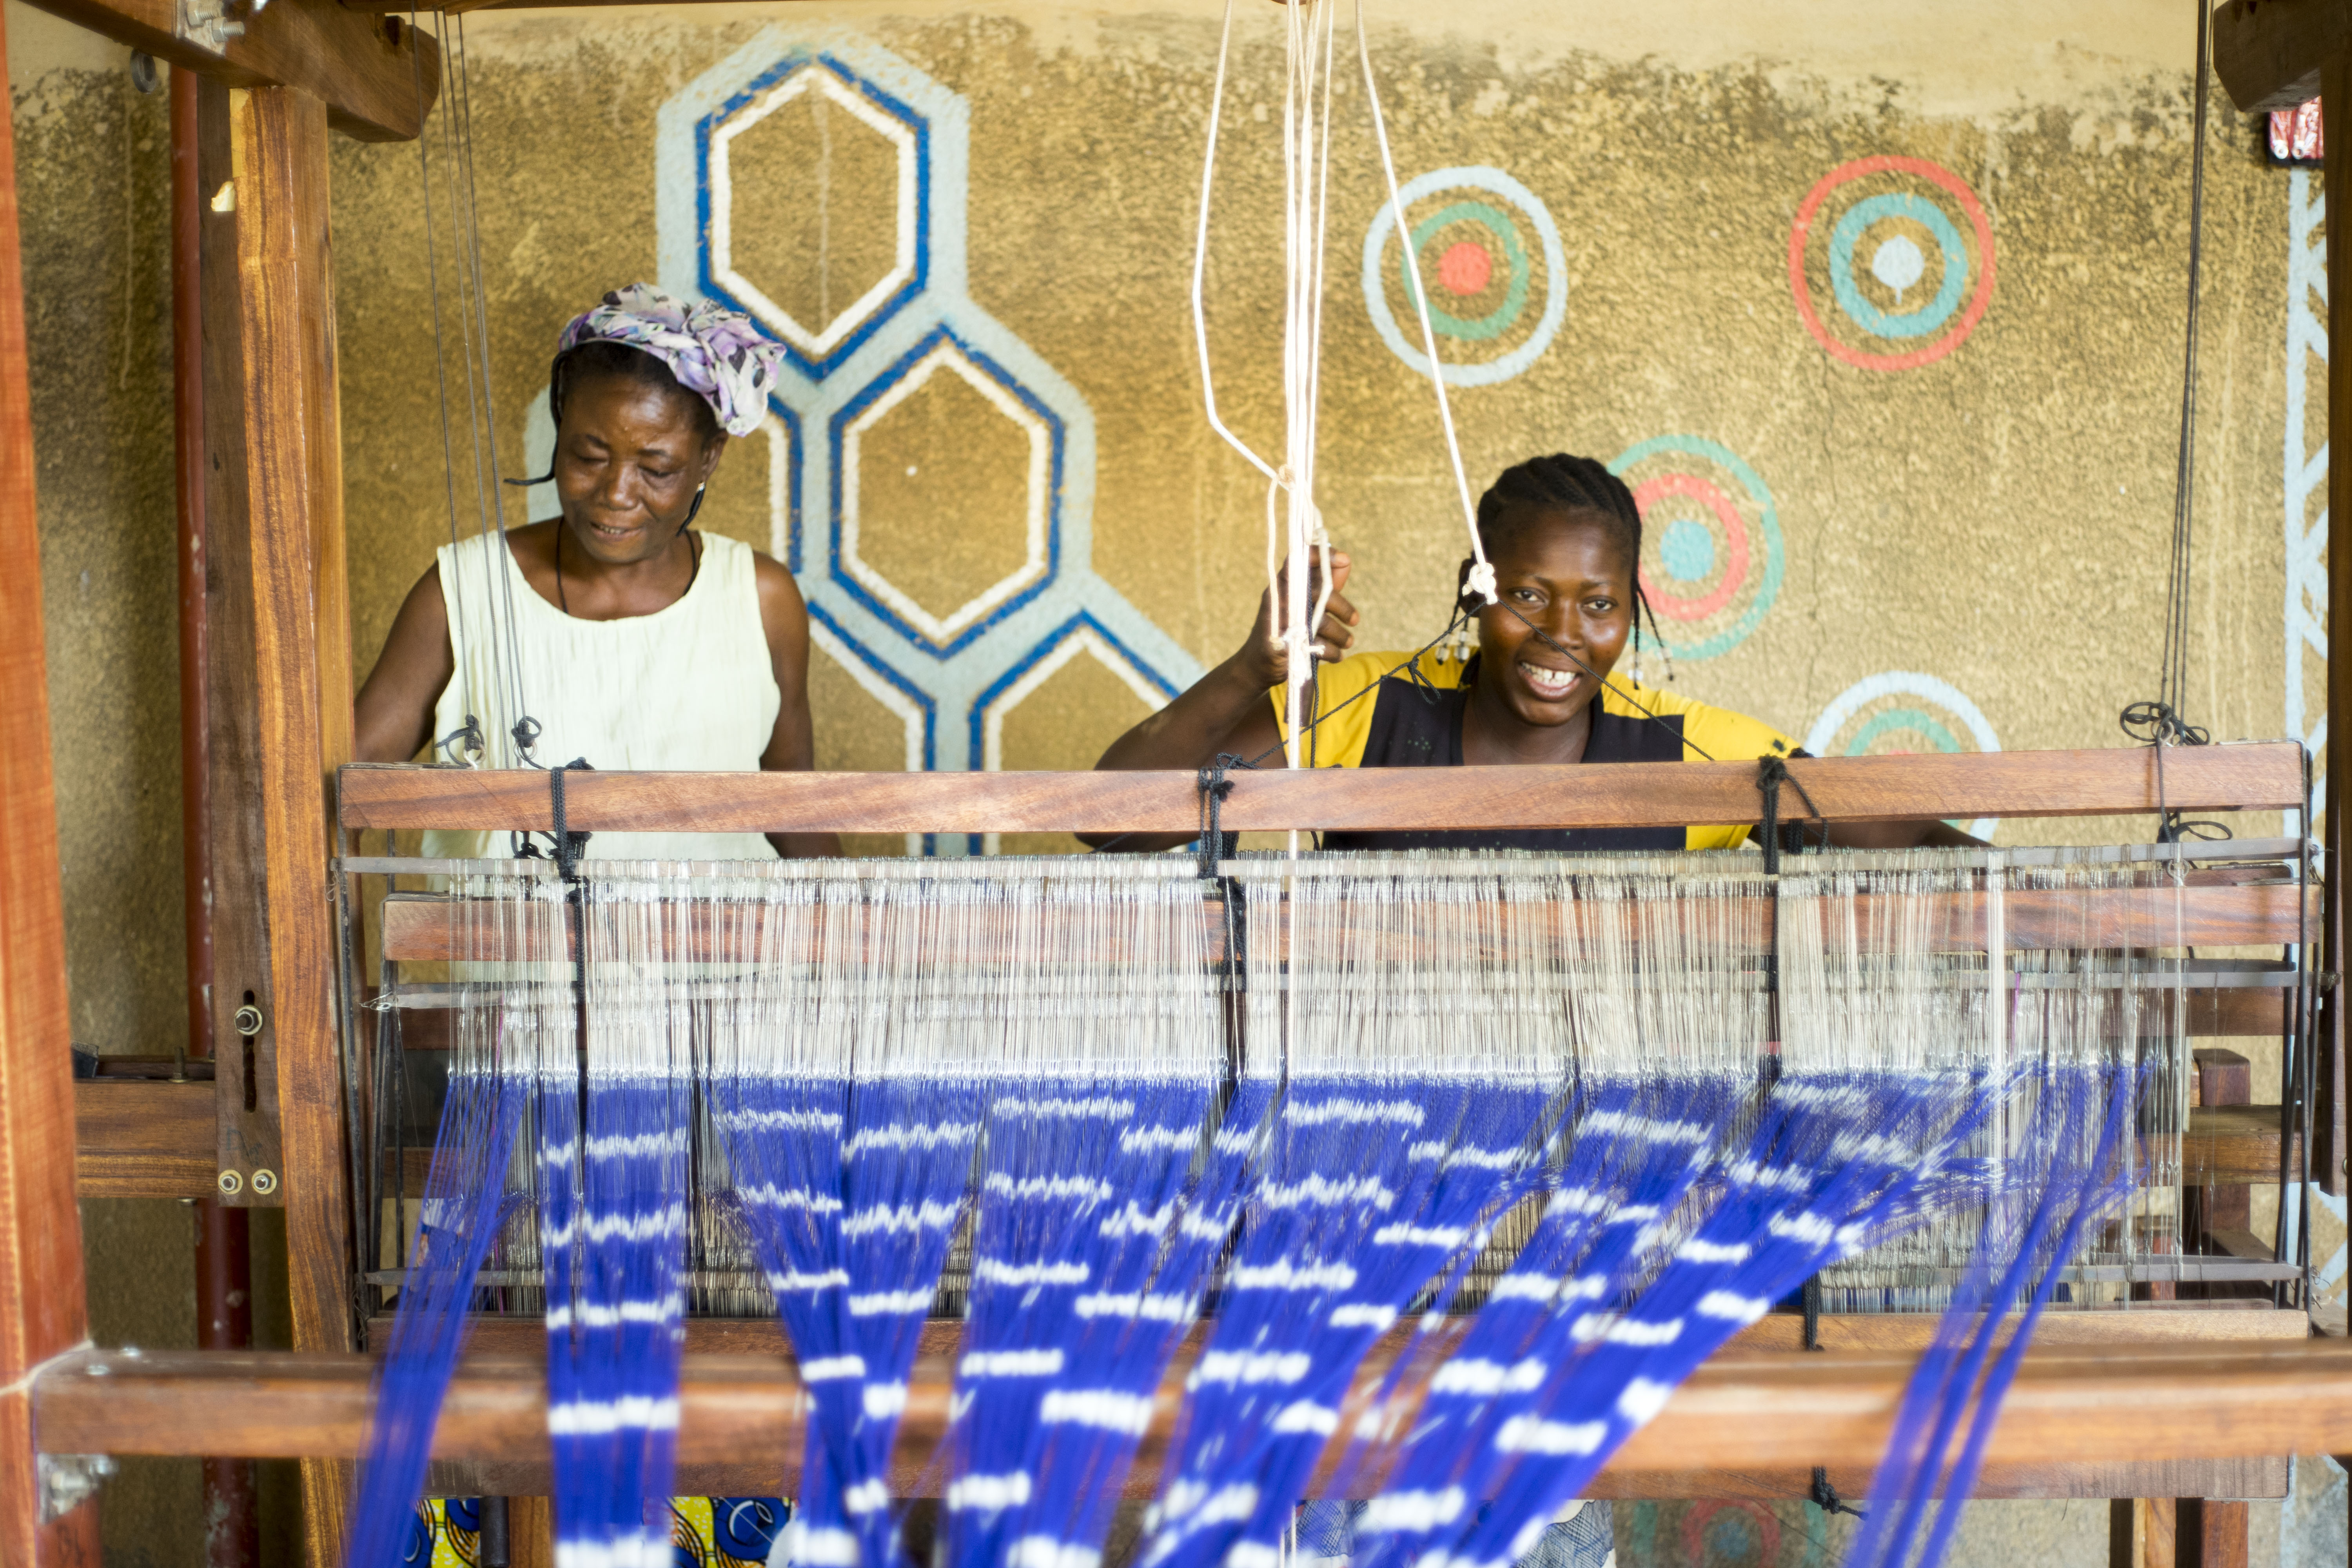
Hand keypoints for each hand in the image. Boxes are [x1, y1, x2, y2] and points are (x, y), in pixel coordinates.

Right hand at [1237, 551, 1357, 689]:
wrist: (1260, 663)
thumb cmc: (1287, 628)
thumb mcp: (1306, 602)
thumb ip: (1325, 583)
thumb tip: (1345, 560)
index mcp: (1283, 584)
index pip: (1299, 560)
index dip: (1322, 555)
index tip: (1343, 559)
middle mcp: (1279, 597)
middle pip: (1318, 591)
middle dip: (1343, 607)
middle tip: (1355, 620)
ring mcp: (1278, 620)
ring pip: (1320, 621)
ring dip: (1340, 634)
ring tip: (1348, 641)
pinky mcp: (1281, 644)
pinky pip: (1316, 645)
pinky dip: (1331, 652)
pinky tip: (1336, 655)